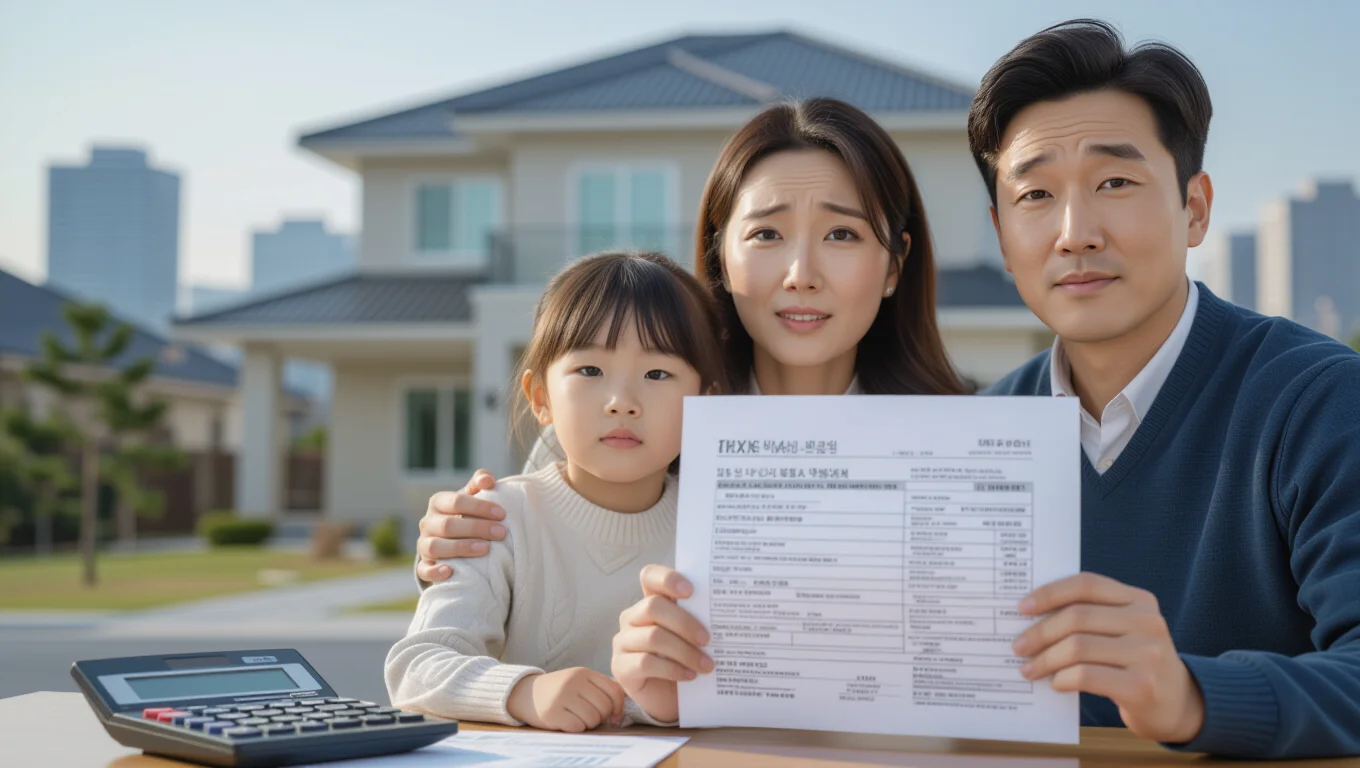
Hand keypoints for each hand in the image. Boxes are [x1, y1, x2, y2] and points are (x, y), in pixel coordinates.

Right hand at [416, 470, 505, 582]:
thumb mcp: (472, 496)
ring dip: (460, 548)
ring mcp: (423, 545)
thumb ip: (479, 483)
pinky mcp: (424, 565)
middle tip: (501, 533)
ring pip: (434, 547)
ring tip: (486, 549)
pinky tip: (450, 571)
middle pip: (447, 525)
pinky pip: (423, 570)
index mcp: (438, 502)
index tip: (502, 514)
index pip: (456, 501)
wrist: (453, 538)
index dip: (479, 507)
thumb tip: (488, 480)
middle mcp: (427, 523)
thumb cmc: (467, 513)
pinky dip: (435, 572)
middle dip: (476, 528)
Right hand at [506, 668, 624, 732]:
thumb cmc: (560, 690)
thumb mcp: (580, 681)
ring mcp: (562, 697)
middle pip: (605, 707)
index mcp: (584, 673)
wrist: (526, 693)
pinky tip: (568, 721)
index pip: (614, 690)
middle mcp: (573, 682)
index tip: (614, 716)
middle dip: (602, 717)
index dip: (619, 707)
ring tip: (578, 717)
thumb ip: (601, 688)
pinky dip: (576, 728)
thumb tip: (621, 708)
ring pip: (593, 719)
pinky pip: (578, 727)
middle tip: (590, 716)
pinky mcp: (552, 713)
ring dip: (589, 724)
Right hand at [611, 565, 713, 722]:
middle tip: (707, 639)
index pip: (650, 576)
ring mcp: (623, 642)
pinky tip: (690, 676)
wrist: (670, 700)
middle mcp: (632, 618)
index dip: (667, 578)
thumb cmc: (684, 661)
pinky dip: (673, 669)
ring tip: (707, 665)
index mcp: (650, 602)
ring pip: (653, 636)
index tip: (691, 591)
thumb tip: (725, 611)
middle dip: (685, 623)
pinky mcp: (620, 667)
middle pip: (654, 607)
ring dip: (685, 651)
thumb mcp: (691, 638)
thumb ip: (699, 621)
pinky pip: (646, 662)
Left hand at [1014, 572, 1204, 743]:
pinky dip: (1063, 678)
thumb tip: (1030, 616)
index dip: (1050, 593)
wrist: (1180, 705)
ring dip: (1045, 659)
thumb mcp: (1124, 630)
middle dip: (1040, 633)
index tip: (1022, 608)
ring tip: (1029, 669)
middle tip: (1018, 647)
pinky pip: (1087, 676)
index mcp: (1139, 600)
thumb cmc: (1136, 663)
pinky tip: (1055, 683)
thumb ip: (1091, 617)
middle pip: (1077, 617)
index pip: (1086, 584)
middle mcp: (1147, 622)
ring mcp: (1148, 654)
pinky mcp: (1142, 686)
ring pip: (1078, 647)